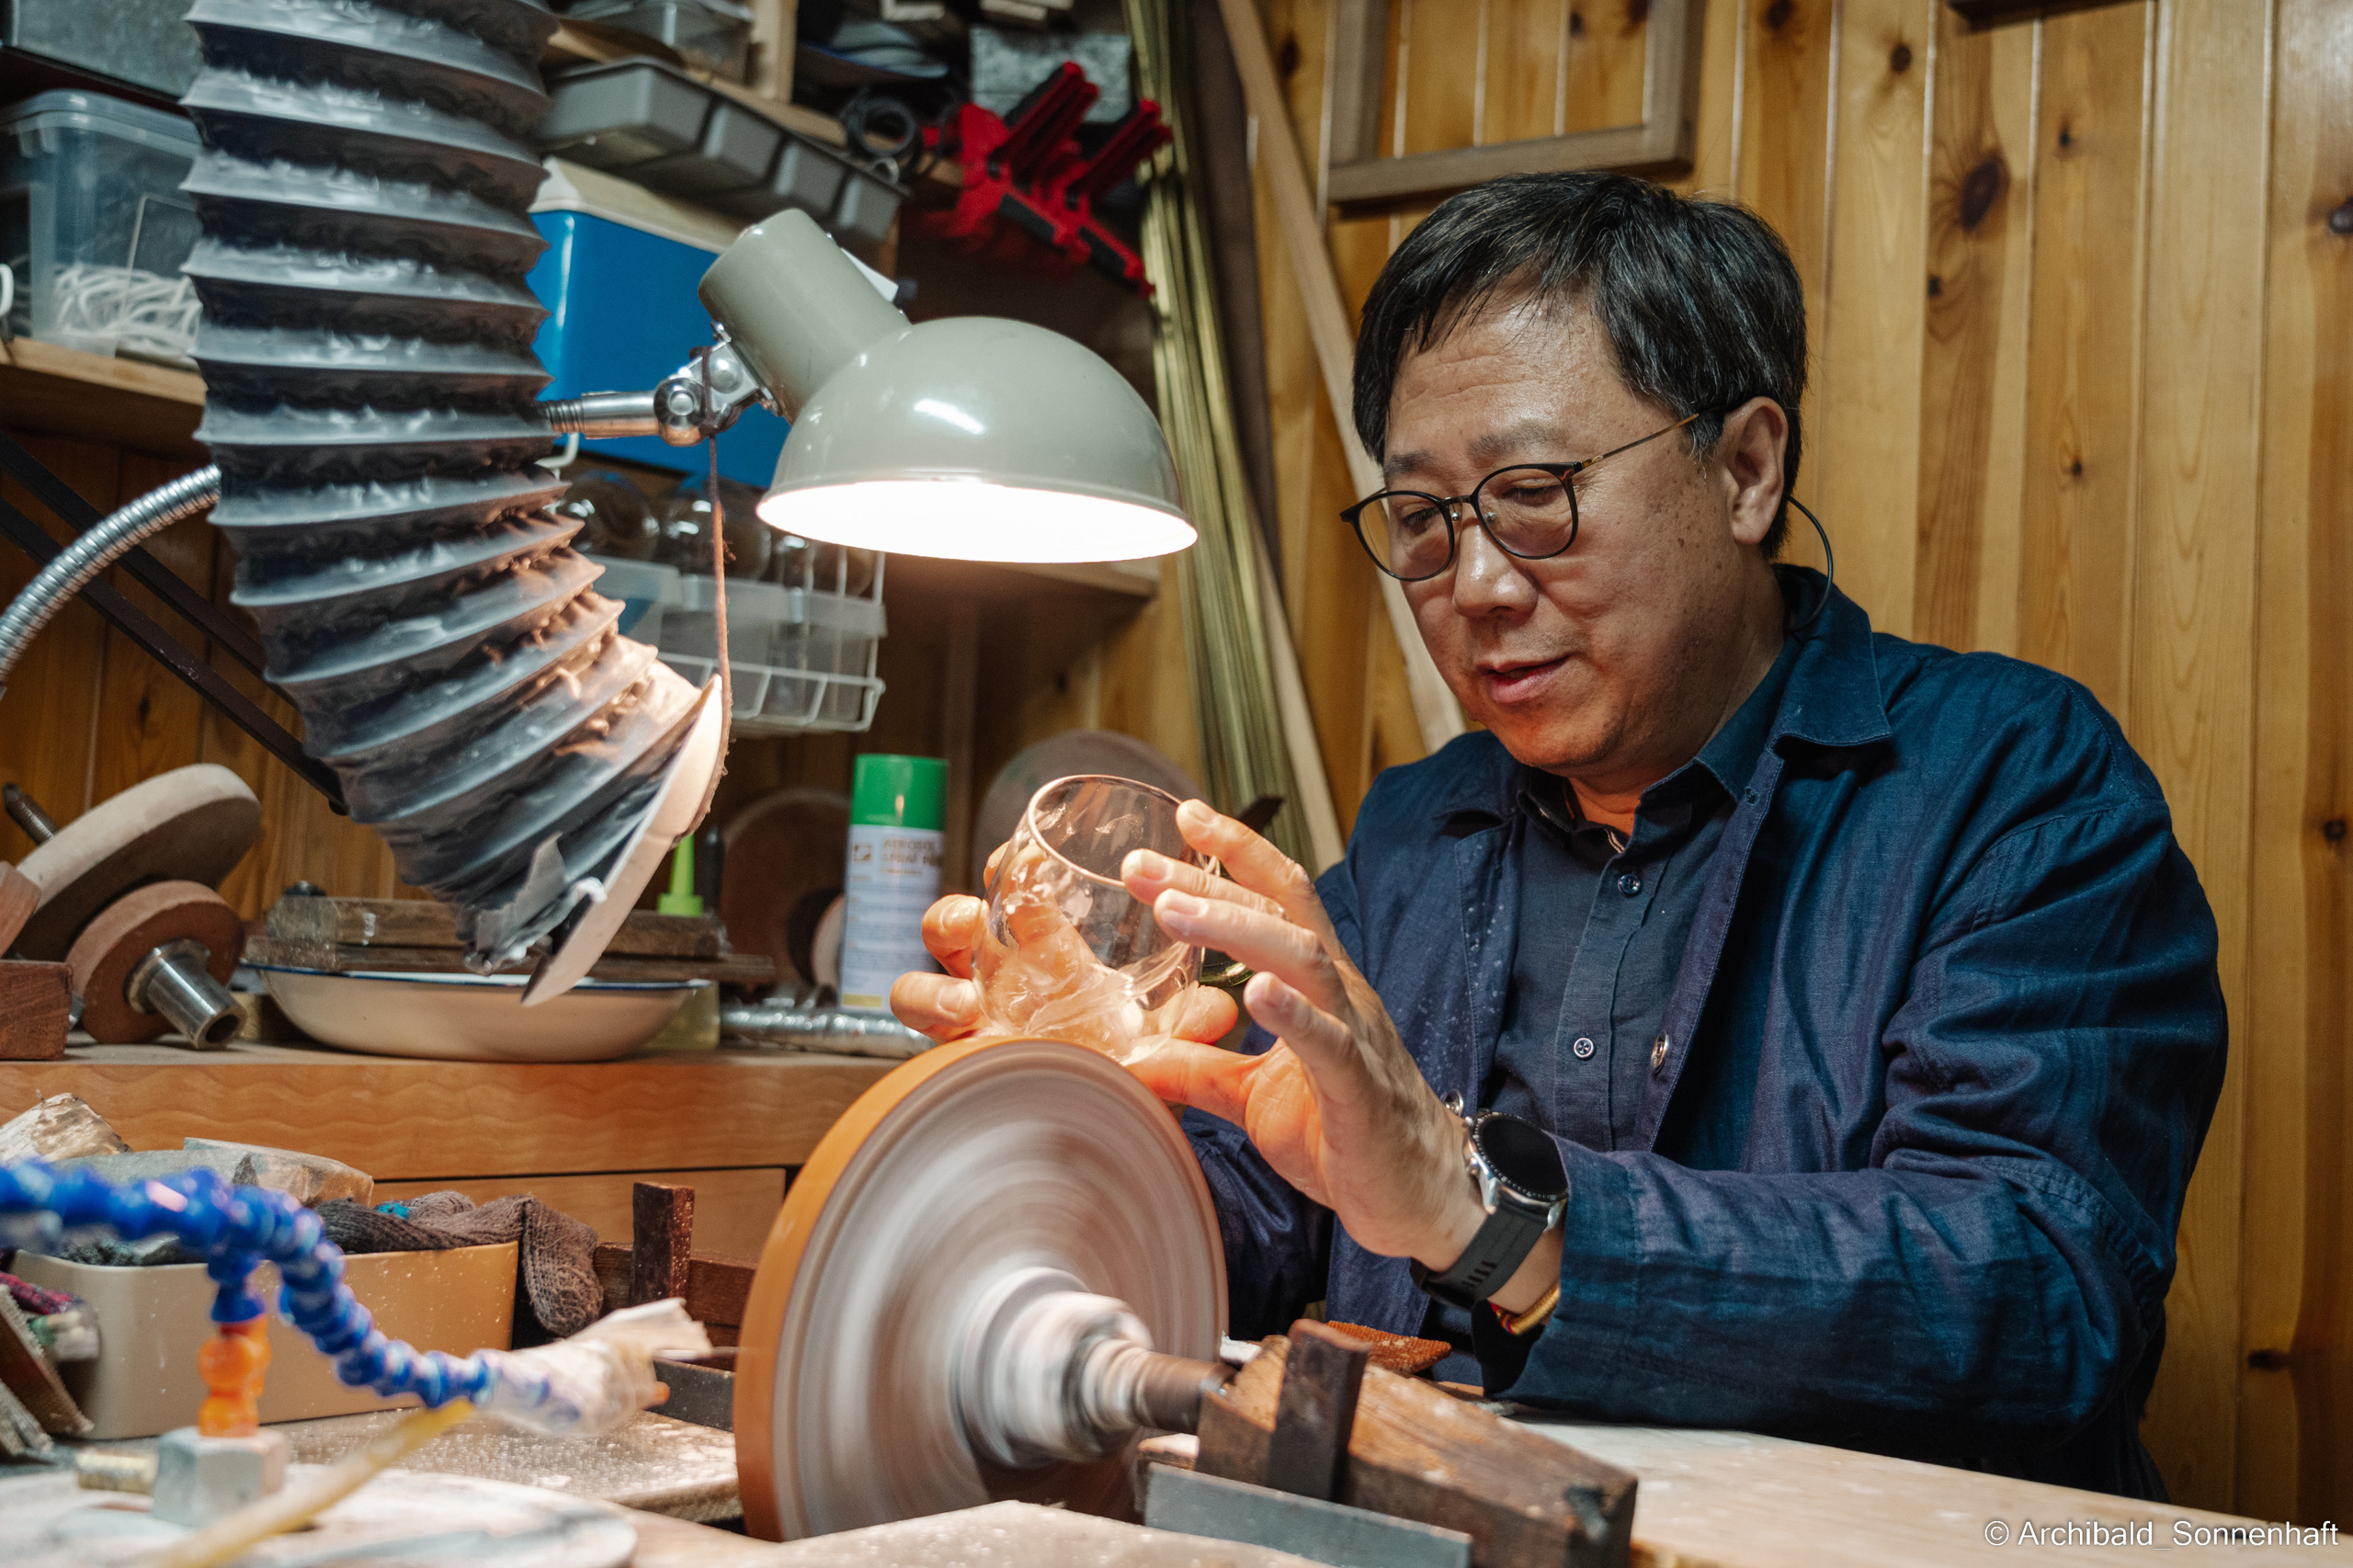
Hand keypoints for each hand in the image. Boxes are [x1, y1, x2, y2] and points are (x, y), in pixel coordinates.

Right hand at [888, 845, 1239, 1047]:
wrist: (1105, 1136)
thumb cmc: (1121, 1070)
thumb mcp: (1158, 1041)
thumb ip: (1186, 1024)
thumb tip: (1221, 1010)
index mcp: (1035, 957)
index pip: (1009, 899)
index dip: (1008, 873)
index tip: (1024, 859)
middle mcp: (991, 985)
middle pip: (946, 934)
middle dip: (950, 917)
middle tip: (974, 918)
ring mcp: (967, 1029)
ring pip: (916, 990)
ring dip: (931, 990)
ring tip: (964, 1004)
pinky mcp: (957, 1071)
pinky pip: (927, 1055)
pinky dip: (941, 1049)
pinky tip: (969, 1046)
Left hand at [1120, 802, 1528, 1285]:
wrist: (1418, 1198)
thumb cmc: (1344, 1135)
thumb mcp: (1254, 1096)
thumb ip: (1200, 1068)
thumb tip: (1134, 1058)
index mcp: (1319, 985)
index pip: (1278, 899)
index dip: (1236, 852)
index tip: (1185, 814)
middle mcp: (1340, 993)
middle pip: (1280, 913)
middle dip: (1209, 880)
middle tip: (1139, 863)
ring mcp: (1355, 1035)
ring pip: (1302, 959)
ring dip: (1235, 928)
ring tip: (1174, 909)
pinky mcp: (1360, 1089)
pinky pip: (1329, 1042)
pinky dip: (1293, 1012)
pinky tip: (1255, 990)